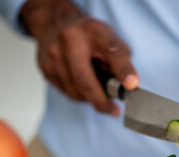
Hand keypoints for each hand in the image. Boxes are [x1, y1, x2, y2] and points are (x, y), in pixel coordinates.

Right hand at [20, 0, 138, 115]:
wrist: (55, 24)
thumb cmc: (88, 35)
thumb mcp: (110, 38)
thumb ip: (120, 59)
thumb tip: (127, 84)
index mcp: (93, 32)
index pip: (113, 52)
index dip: (124, 70)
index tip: (132, 85)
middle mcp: (70, 42)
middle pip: (85, 81)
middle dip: (101, 101)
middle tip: (114, 110)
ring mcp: (54, 56)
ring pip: (75, 92)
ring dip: (90, 97)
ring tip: (98, 88)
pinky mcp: (46, 69)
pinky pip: (67, 92)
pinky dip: (79, 94)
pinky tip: (83, 84)